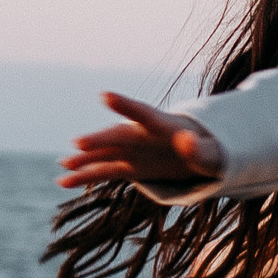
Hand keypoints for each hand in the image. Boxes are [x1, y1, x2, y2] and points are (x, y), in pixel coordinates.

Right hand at [58, 93, 225, 189]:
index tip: (104, 96)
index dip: (125, 105)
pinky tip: (64, 182)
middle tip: (79, 143)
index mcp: (164, 126)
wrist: (202, 154)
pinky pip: (105, 172)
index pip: (143, 113)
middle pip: (118, 136)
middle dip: (100, 139)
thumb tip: (186, 141)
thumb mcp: (213, 154)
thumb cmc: (211, 151)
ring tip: (64, 165)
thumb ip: (200, 149)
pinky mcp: (130, 167)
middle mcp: (143, 135)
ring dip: (86, 160)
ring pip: (106, 154)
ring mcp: (134, 151)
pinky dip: (86, 176)